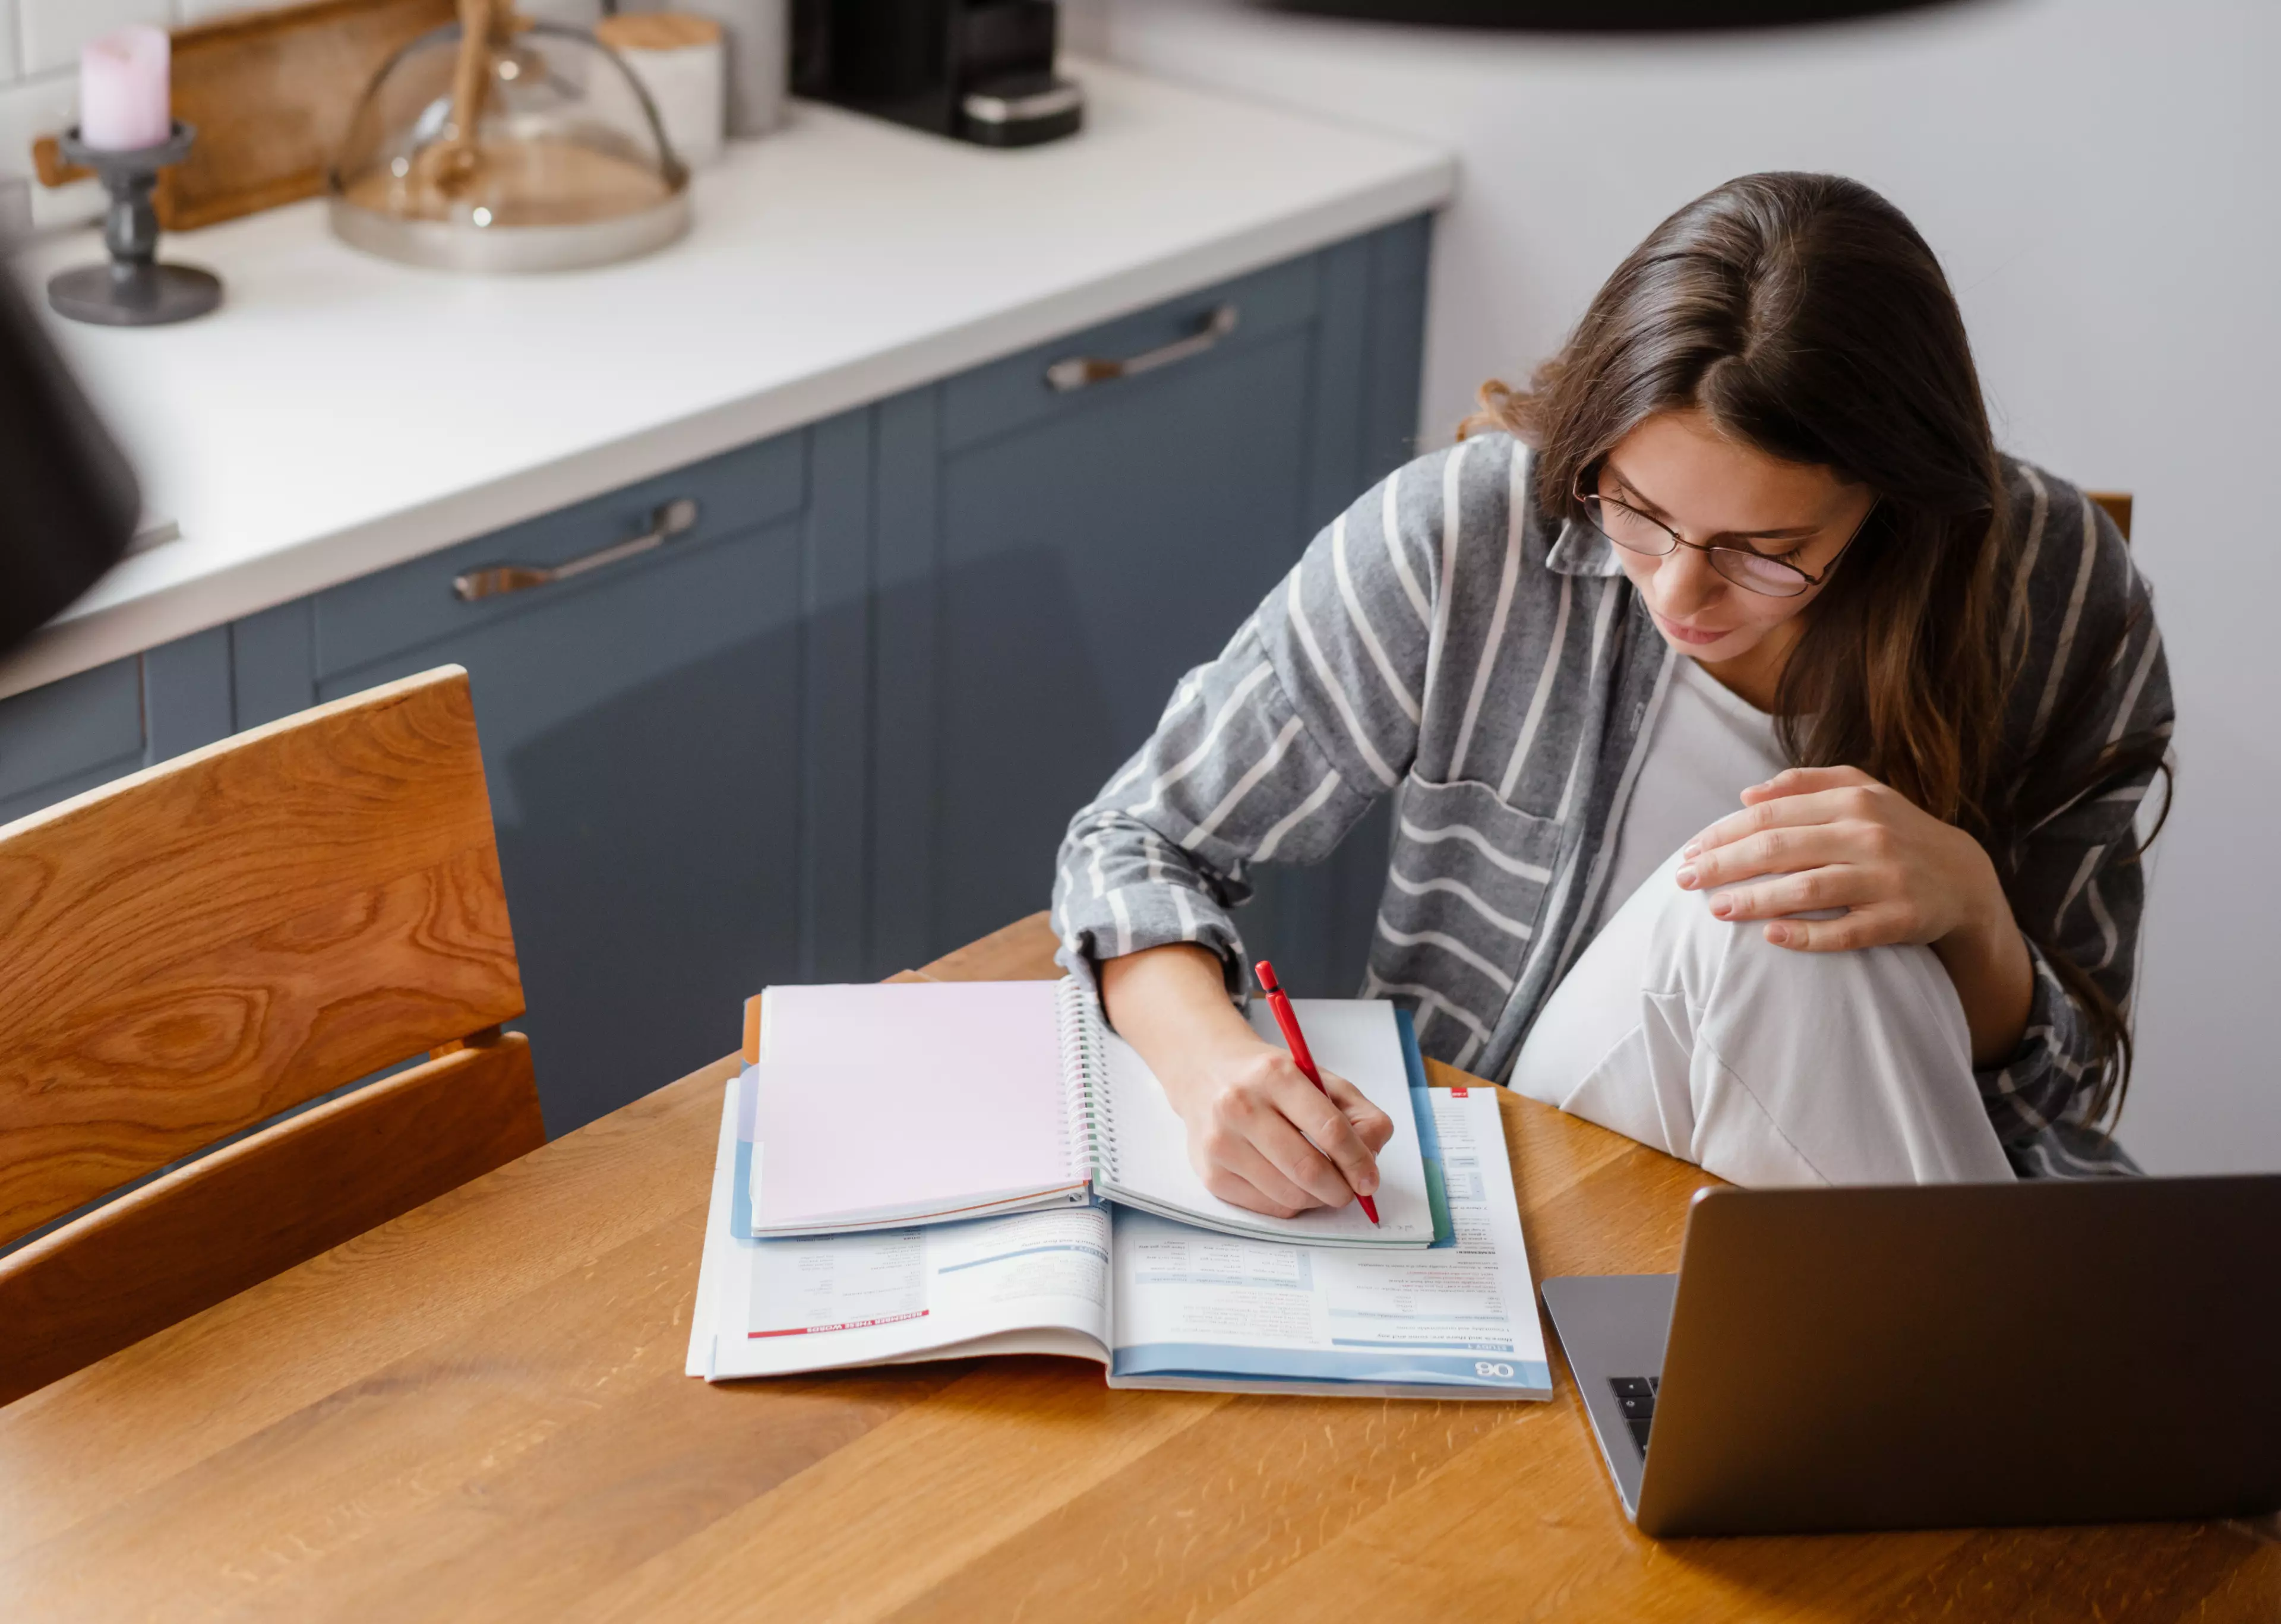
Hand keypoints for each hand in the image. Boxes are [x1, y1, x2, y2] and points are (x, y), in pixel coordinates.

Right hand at [1101, 943, 1392, 1216]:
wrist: (1205, 1072)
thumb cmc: (1269, 1079)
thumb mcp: (1319, 1078)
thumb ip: (1358, 1113)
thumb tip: (1370, 1159)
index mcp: (1275, 1074)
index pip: (1329, 1129)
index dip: (1358, 1161)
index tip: (1371, 1180)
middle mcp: (1240, 1105)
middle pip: (1307, 1168)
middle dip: (1340, 1190)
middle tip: (1351, 1191)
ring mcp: (1220, 1141)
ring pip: (1288, 1195)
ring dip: (1317, 1199)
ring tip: (1322, 1185)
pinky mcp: (1210, 1173)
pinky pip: (1266, 1207)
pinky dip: (1291, 1204)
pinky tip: (1291, 1184)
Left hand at [1674, 765, 2032, 1063]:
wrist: (1963, 877)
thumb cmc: (1895, 831)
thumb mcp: (1861, 792)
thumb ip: (1805, 784)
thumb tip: (1746, 794)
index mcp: (1852, 801)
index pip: (1770, 816)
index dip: (1724, 833)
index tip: (1690, 851)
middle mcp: (1868, 835)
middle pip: (1779, 849)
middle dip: (1725, 865)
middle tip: (1685, 881)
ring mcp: (1885, 879)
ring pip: (1807, 890)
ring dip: (1756, 900)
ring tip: (1717, 908)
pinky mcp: (1899, 919)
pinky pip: (1846, 931)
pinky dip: (1807, 935)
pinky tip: (1771, 937)